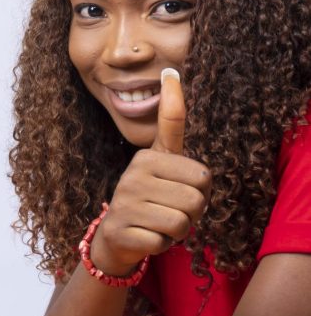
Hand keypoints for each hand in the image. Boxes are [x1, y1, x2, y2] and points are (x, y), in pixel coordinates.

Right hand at [91, 70, 211, 275]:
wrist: (116, 238)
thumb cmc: (150, 202)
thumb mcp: (161, 171)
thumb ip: (170, 135)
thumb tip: (171, 76)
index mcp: (148, 156)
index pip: (172, 129)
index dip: (172, 99)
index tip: (170, 70)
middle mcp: (135, 171)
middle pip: (198, 192)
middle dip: (194, 211)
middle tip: (173, 210)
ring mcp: (127, 199)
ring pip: (184, 219)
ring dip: (180, 230)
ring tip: (162, 223)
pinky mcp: (123, 226)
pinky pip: (165, 239)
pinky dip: (163, 244)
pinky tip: (149, 236)